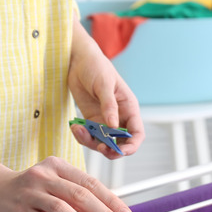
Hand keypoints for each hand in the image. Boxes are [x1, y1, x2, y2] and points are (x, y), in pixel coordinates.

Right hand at [0, 157, 133, 211]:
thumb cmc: (33, 191)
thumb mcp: (57, 189)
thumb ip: (80, 204)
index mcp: (59, 166)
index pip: (91, 183)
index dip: (111, 201)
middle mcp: (45, 176)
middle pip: (81, 195)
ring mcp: (31, 192)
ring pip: (63, 209)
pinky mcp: (19, 210)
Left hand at [67, 20, 143, 159]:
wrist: (77, 60)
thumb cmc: (96, 67)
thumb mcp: (104, 85)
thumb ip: (109, 106)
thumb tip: (113, 127)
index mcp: (129, 108)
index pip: (136, 133)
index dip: (131, 146)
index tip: (120, 151)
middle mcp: (119, 117)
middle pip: (120, 143)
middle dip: (110, 149)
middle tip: (98, 147)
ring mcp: (104, 119)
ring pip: (102, 141)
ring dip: (91, 142)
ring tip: (78, 130)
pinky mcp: (91, 119)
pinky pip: (89, 135)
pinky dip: (82, 135)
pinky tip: (74, 126)